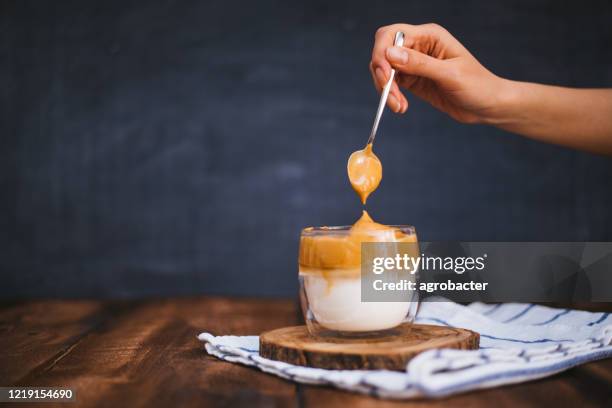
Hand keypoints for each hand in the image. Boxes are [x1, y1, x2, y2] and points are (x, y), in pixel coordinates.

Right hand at [370, 23, 507, 123]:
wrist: (488, 105)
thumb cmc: (477, 85)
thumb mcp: (449, 74)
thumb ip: (419, 64)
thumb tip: (390, 54)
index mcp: (429, 35)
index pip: (391, 35)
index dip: (382, 53)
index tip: (384, 76)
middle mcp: (419, 46)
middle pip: (384, 53)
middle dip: (382, 75)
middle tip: (389, 96)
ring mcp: (414, 63)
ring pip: (385, 71)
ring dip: (386, 90)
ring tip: (398, 106)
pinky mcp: (413, 80)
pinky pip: (392, 85)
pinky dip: (391, 97)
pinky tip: (401, 107)